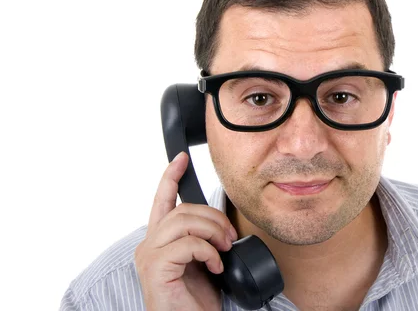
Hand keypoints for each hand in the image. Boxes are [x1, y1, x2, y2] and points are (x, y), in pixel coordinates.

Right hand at [134, 152, 237, 310]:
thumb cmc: (194, 301)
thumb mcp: (202, 262)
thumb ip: (201, 240)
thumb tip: (221, 225)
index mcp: (159, 241)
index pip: (162, 201)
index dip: (170, 177)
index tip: (181, 159)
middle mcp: (148, 246)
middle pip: (182, 209)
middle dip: (213, 217)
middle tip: (229, 237)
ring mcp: (149, 257)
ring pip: (183, 221)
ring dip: (213, 232)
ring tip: (223, 249)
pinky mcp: (155, 269)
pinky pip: (187, 244)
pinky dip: (208, 252)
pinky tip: (215, 265)